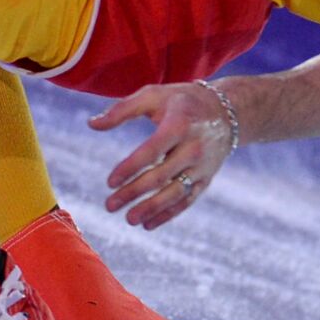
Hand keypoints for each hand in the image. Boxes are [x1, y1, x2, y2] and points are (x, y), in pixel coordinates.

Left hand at [88, 82, 234, 229]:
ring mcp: (202, 166)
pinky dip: (169, 214)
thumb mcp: (153, 95)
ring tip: (129, 219)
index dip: (129, 168)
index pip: (151, 151)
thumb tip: (91, 124)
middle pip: (161, 176)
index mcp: (179, 124)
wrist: (228, 112)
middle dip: (134, 193)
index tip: (109, 182)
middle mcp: (194, 148)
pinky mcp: (206, 178)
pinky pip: (187, 200)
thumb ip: (122, 109)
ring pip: (175, 193)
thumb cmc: (182, 101)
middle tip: (110, 206)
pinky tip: (148, 224)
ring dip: (151, 209)